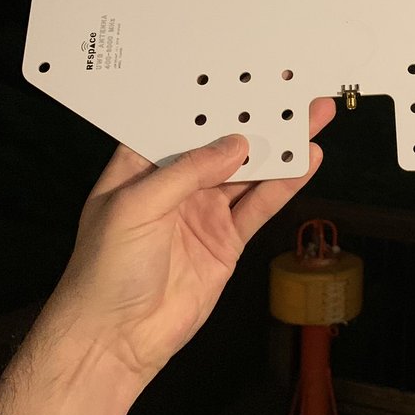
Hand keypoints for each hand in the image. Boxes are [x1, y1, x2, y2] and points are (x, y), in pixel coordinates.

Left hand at [50, 96, 336, 383]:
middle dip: (255, 116)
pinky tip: (306, 161)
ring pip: (249, 170)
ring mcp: (204, 211)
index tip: (243, 74)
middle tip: (290, 90)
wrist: (116, 340)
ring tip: (310, 117)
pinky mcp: (226, 240)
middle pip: (223, 142)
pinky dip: (285, 184)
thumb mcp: (136, 206)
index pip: (181, 121)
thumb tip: (234, 145)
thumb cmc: (104, 271)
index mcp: (142, 166)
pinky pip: (260, 205)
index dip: (211, 98)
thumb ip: (188, 171)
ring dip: (279, 145)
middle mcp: (175, 184)